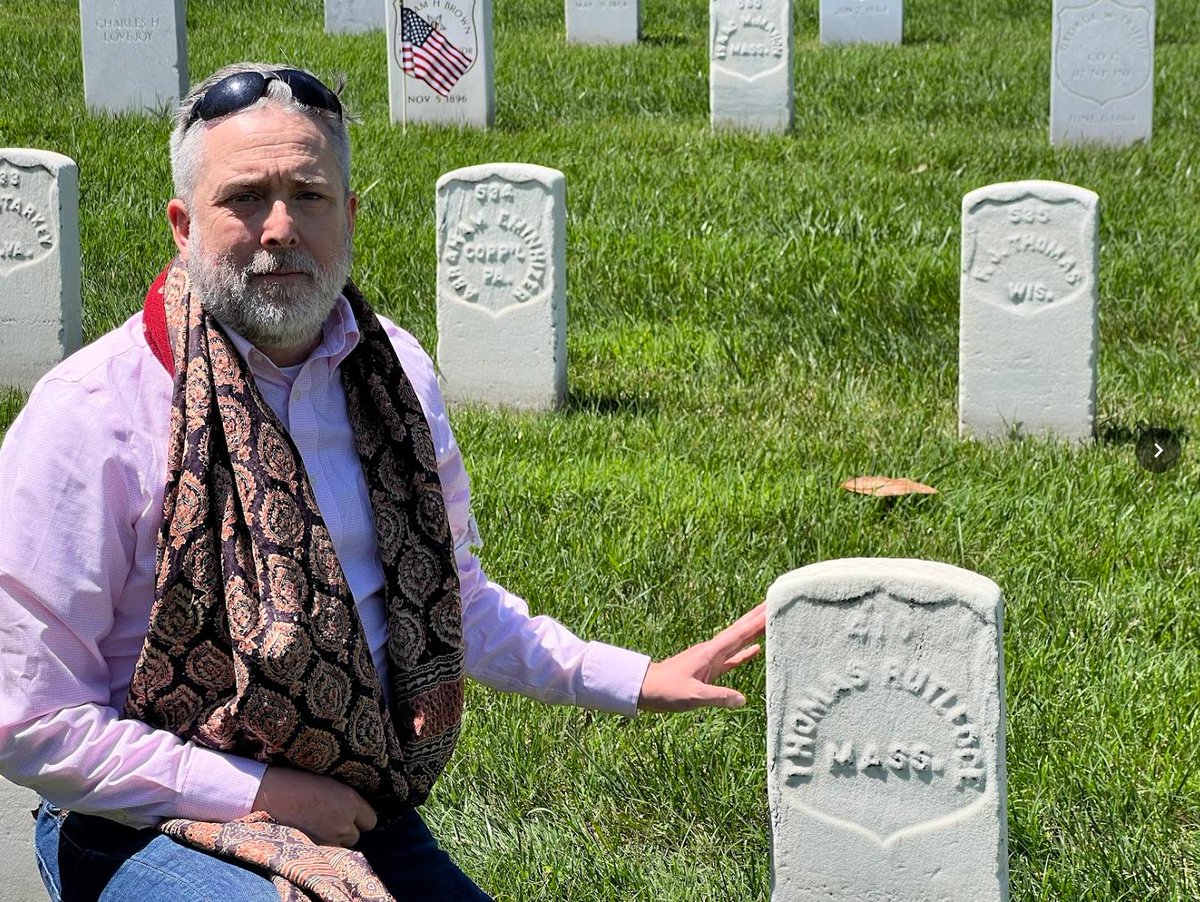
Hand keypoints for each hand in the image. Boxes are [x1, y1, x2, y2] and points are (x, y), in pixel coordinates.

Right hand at [251, 766, 377, 846]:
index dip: (361, 818)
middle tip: (332, 819)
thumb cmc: (300, 782)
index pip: (371, 821)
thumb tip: (357, 811)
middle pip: (357, 835)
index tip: (352, 814)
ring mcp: (329, 839)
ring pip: (342, 845)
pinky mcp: (315, 849)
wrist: (271, 795)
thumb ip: (348, 800)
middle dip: (348, 829)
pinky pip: (327, 851)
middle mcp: (344, 823)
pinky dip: (322, 845)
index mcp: (351, 802)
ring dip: (336, 838)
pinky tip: (310, 832)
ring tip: (319, 825)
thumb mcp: (332, 784)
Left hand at [636, 602, 765, 712]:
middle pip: (741, 630)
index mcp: (711, 652)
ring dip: (754, 630)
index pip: (740, 632)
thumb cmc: (666, 690)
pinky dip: (745, 653)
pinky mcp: (709, 669)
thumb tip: (743, 699)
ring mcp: (711, 659)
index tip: (773, 604)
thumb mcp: (693, 695)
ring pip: (738, 641)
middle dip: (758, 616)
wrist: (646, 689)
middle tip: (777, 602)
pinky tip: (756, 649)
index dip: (758, 620)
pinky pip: (733, 658)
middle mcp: (713, 650)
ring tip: (771, 620)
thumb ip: (718, 697)